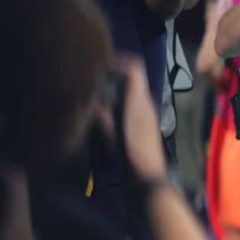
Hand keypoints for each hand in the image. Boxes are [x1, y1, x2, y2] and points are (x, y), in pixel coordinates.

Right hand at [97, 55, 167, 181]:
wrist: (149, 179)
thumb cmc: (131, 156)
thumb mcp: (111, 136)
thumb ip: (102, 116)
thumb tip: (91, 99)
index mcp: (139, 101)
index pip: (135, 69)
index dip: (120, 61)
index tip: (101, 61)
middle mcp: (146, 103)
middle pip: (134, 78)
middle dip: (116, 73)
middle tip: (94, 75)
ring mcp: (148, 113)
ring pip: (133, 90)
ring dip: (118, 87)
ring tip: (96, 90)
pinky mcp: (147, 124)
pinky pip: (134, 102)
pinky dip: (121, 99)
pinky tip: (107, 109)